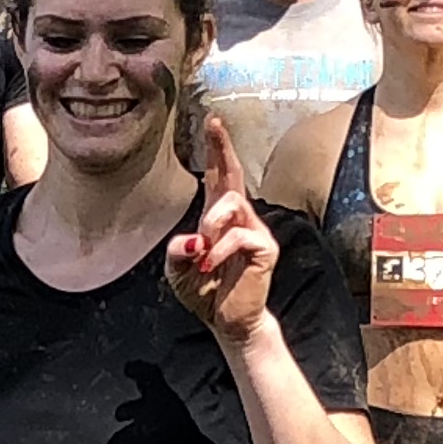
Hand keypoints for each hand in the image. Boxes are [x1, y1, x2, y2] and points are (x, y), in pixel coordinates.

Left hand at [165, 115, 280, 341]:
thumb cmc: (205, 292)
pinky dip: (221, 249)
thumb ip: (178, 250)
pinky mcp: (265, 248)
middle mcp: (239, 218)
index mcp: (218, 218)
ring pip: (232, 203)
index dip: (216, 150)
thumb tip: (197, 237)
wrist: (227, 321)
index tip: (213, 121)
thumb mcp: (178, 271)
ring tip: (205, 252)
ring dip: (212, 224)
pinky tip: (212, 266)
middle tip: (215, 123)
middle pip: (233, 174)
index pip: (218, 177)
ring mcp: (254, 230)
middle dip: (223, 148)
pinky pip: (241, 235)